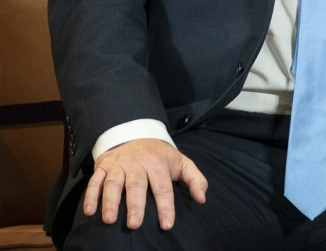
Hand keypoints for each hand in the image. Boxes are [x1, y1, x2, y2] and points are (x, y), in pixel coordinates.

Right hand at [83, 138, 207, 230]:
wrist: (136, 133)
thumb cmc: (161, 156)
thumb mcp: (182, 163)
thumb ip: (196, 179)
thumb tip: (202, 199)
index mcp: (158, 163)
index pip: (163, 187)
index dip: (165, 206)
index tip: (166, 225)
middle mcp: (137, 163)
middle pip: (136, 186)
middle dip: (135, 206)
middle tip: (134, 225)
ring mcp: (118, 164)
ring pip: (113, 183)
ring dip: (109, 202)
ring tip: (109, 220)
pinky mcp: (103, 166)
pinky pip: (94, 181)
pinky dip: (90, 195)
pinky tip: (89, 211)